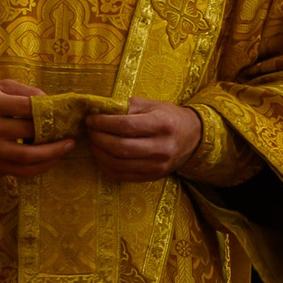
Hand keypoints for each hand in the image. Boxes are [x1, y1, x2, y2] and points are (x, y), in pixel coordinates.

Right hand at [0, 80, 74, 177]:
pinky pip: (19, 171)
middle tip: (70, 130)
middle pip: (30, 132)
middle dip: (55, 132)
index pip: (29, 108)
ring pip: (27, 156)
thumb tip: (51, 101)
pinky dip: (38, 168)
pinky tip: (51, 160)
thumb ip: (24, 91)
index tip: (64, 113)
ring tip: (67, 147)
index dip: (50, 111)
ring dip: (52, 154)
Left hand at [85, 98, 204, 182]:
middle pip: (120, 147)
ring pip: (118, 163)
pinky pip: (121, 175)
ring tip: (94, 142)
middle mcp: (162, 147)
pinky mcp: (152, 177)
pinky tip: (102, 155)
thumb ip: (126, 107)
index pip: (126, 126)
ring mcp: (158, 166)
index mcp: (162, 124)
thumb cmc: (168, 117)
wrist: (193, 137)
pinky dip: (106, 166)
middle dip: (98, 138)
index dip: (103, 123)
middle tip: (90, 130)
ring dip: (99, 152)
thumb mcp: (151, 105)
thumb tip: (99, 110)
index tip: (91, 119)